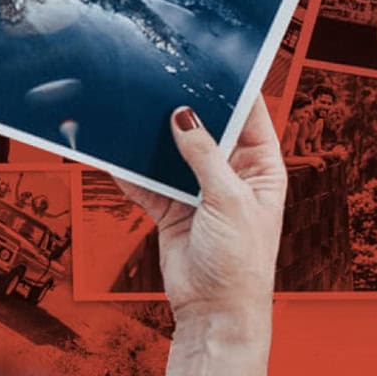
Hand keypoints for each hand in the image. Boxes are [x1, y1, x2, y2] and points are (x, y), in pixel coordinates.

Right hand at [116, 97, 285, 325]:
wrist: (212, 309)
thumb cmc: (240, 262)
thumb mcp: (228, 200)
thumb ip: (203, 156)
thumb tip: (185, 117)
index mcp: (261, 168)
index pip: (250, 118)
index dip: (234, 92)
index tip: (211, 67)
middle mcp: (230, 175)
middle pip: (205, 131)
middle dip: (184, 113)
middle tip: (162, 86)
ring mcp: (198, 190)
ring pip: (171, 154)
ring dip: (153, 142)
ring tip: (133, 117)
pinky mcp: (170, 208)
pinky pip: (146, 182)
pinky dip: (131, 172)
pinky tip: (115, 155)